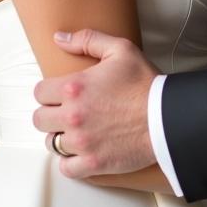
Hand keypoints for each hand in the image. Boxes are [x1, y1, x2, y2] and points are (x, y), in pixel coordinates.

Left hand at [33, 29, 157, 179]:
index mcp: (74, 88)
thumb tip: (59, 38)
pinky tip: (82, 151)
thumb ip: (87, 39)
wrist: (167, 116)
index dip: (49, 92)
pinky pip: (66, 168)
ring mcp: (81, 142)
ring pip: (51, 143)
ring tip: (76, 130)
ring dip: (60, 136)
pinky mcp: (93, 163)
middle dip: (51, 114)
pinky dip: (71, 161)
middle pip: (39, 119)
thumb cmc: (145, 82)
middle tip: (67, 112)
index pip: (39, 92)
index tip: (60, 94)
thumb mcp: (120, 49)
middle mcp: (73, 116)